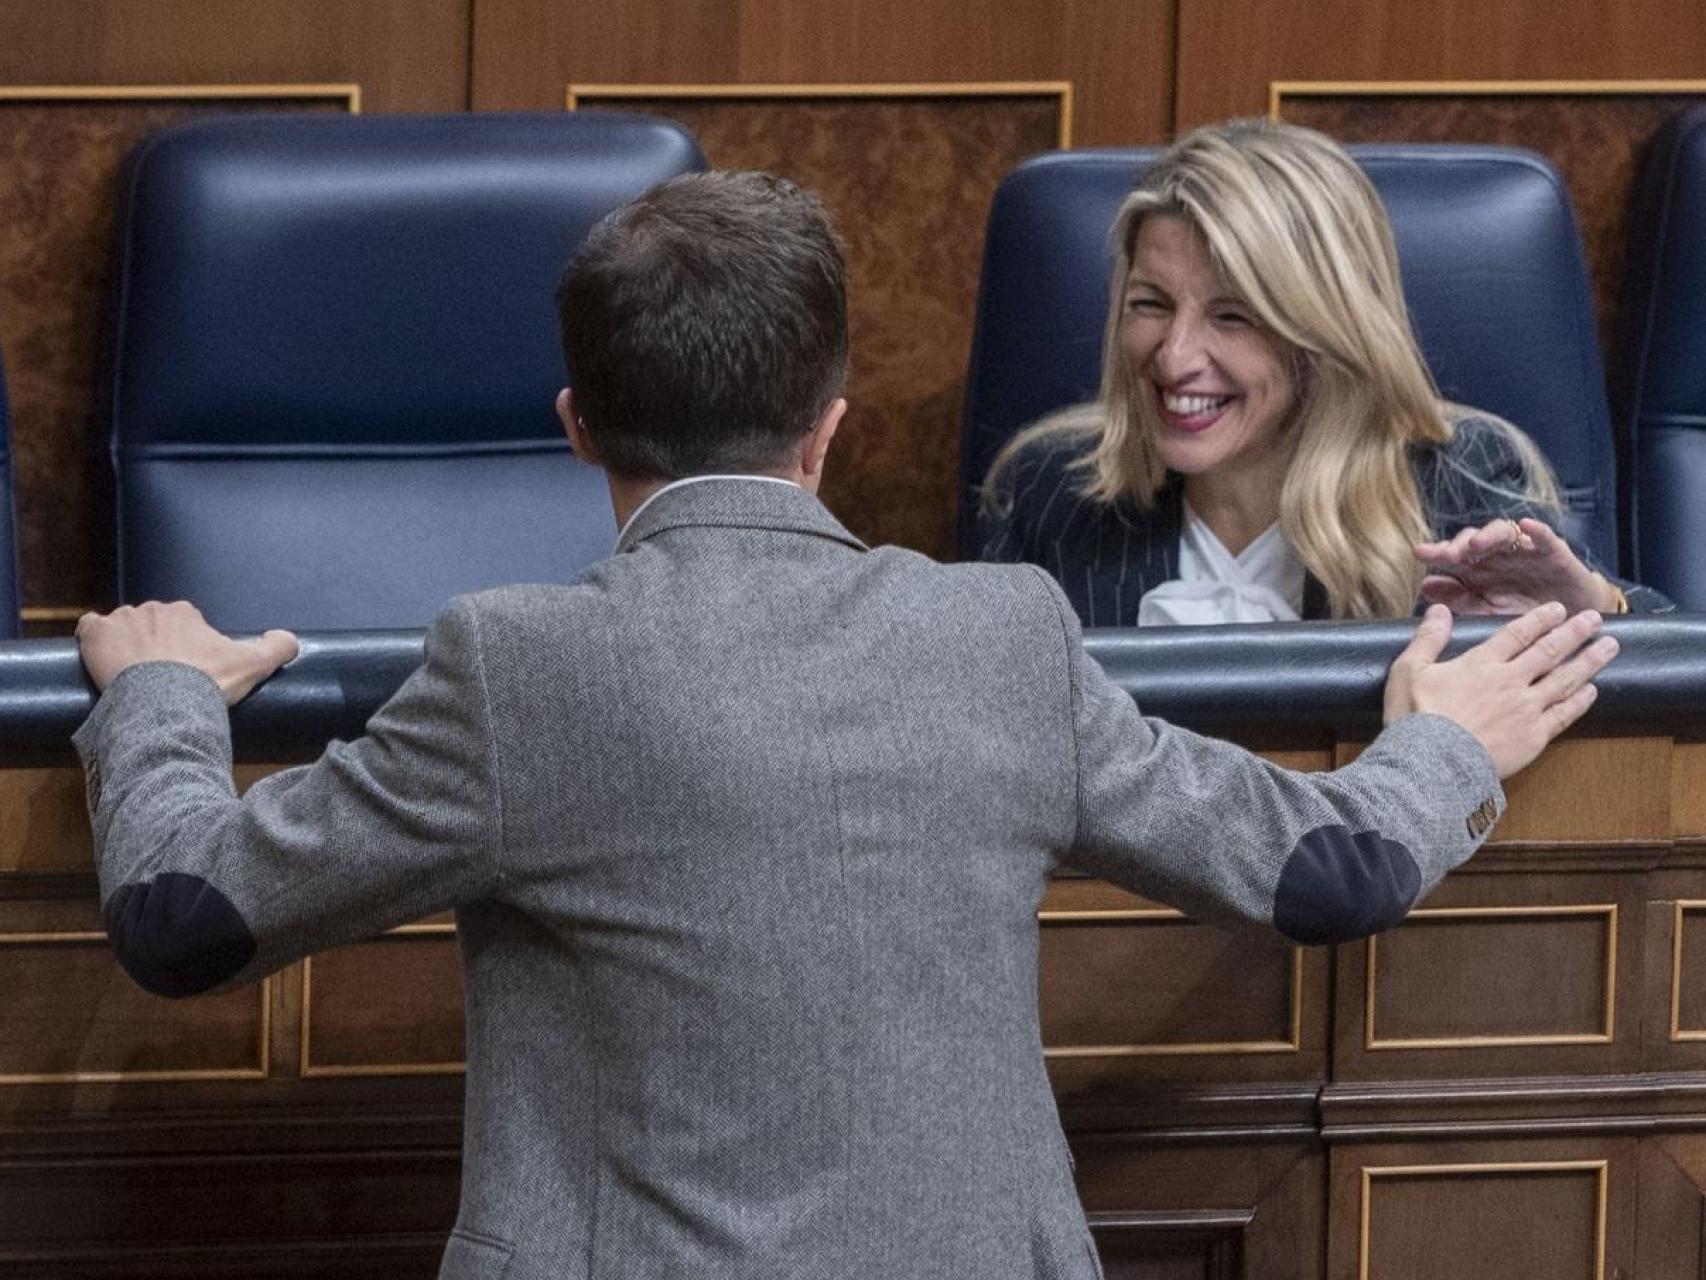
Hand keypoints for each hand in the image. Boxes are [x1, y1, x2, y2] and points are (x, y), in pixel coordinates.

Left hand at [77, 601, 298, 704]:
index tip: (185, 669)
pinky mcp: (95, 635)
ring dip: (126, 646)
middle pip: (152, 625)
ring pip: (123, 628)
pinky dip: (94, 640)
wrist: (164, 701)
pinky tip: (102, 659)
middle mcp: (152, 609)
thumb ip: (278, 647)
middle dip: (155, 645)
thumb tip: (292, 639)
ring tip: (132, 677)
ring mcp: (121, 620)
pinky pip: (90, 628)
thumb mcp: (253, 665)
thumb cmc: (207, 682)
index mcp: (186, 612)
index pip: (182, 624)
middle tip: (160, 677)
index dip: (184, 646)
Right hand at [1383, 602, 1616, 777]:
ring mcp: (1527, 709)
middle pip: (1549, 651)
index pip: (1517, 634)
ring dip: (1589, 661)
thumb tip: (1439, 609)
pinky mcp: (1534, 737)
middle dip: (1574, 632)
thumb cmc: (1416, 717)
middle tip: (1596, 618)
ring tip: (1609, 647)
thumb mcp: (1409, 671)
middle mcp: (1511, 681)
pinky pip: (1564, 714)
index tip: (1559, 608)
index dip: (1540, 619)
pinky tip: (1592, 690)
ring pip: (1565, 679)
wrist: (1432, 764)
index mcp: (1481, 663)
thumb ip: (1428, 638)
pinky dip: (1580, 701)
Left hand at [1415, 517, 1615, 614]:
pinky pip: (1545, 538)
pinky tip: (1527, 525)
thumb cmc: (1522, 615)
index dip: (1437, 552)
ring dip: (1489, 535)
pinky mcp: (1553, 553)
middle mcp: (1497, 555)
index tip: (1421, 553)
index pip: (1453, 556)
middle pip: (1474, 541)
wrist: (1568, 621)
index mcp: (1477, 569)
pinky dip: (1537, 530)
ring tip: (1476, 542)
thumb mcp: (1488, 612)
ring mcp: (1525, 551)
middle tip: (1447, 554)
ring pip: (1504, 533)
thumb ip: (1459, 600)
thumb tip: (1426, 586)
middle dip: (1459, 544)